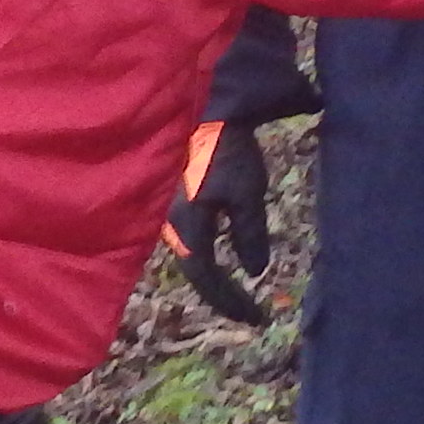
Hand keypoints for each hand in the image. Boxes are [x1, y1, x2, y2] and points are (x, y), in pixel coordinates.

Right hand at [168, 118, 275, 324]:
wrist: (201, 105)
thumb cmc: (224, 148)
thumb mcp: (246, 192)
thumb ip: (250, 234)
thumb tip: (255, 273)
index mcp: (187, 228)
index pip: (208, 279)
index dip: (231, 301)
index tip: (257, 318)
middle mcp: (170, 225)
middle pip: (195, 272)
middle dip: (221, 294)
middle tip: (248, 310)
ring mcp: (166, 211)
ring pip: (189, 255)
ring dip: (212, 276)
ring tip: (235, 290)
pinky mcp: (169, 196)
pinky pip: (186, 236)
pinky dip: (205, 253)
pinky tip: (218, 253)